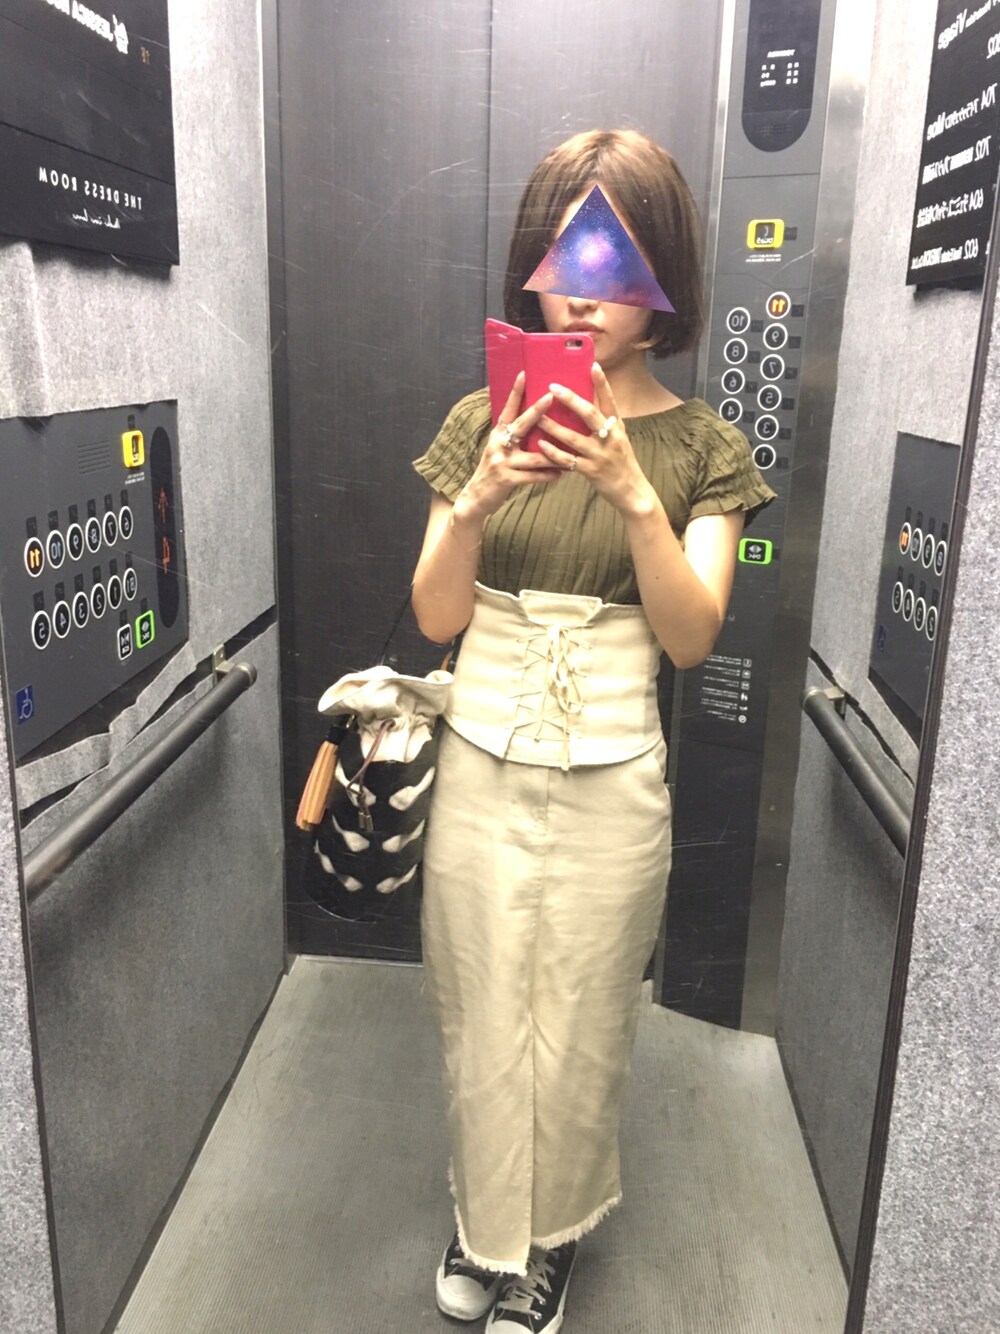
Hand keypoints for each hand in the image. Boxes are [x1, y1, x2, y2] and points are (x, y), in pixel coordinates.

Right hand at [455, 372, 563, 521]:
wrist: (476, 498)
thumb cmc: (494, 470)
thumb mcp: (500, 449)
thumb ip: (514, 436)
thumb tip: (537, 421)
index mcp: (498, 433)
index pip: (508, 409)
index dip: (515, 392)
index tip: (524, 374)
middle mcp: (498, 444)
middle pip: (521, 424)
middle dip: (537, 411)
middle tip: (551, 397)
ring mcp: (502, 462)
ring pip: (534, 456)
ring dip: (554, 454)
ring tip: (571, 450)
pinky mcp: (506, 479)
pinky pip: (532, 476)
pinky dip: (547, 475)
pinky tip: (560, 474)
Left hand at [536, 364, 657, 516]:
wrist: (632, 492)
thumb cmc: (622, 462)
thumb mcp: (618, 439)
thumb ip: (604, 424)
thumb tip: (585, 406)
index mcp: (617, 427)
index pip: (609, 401)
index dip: (602, 383)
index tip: (593, 365)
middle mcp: (609, 438)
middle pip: (589, 414)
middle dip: (570, 399)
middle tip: (552, 387)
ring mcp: (600, 455)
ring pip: (574, 438)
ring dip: (554, 426)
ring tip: (538, 416)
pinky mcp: (591, 471)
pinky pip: (568, 461)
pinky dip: (554, 453)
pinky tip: (541, 445)